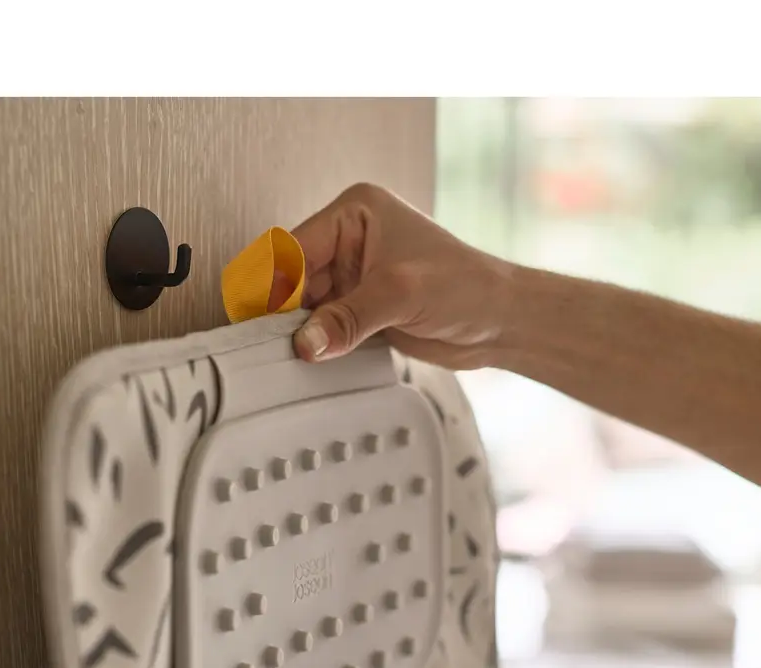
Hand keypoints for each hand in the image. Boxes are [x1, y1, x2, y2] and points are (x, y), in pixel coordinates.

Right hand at [290, 183, 510, 369]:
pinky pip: (326, 328)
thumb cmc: (465, 287)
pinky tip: (310, 361)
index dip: (276, 284)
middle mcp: (350, 242)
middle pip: (295, 279)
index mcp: (356, 213)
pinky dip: (318, 345)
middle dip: (286, 312)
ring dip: (302, 333)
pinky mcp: (361, 310)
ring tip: (291, 357)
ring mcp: (354, 278)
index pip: (296, 247)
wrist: (500, 321)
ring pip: (307, 307)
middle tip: (273, 346)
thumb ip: (348, 319)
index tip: (260, 319)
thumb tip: (305, 344)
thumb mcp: (401, 294)